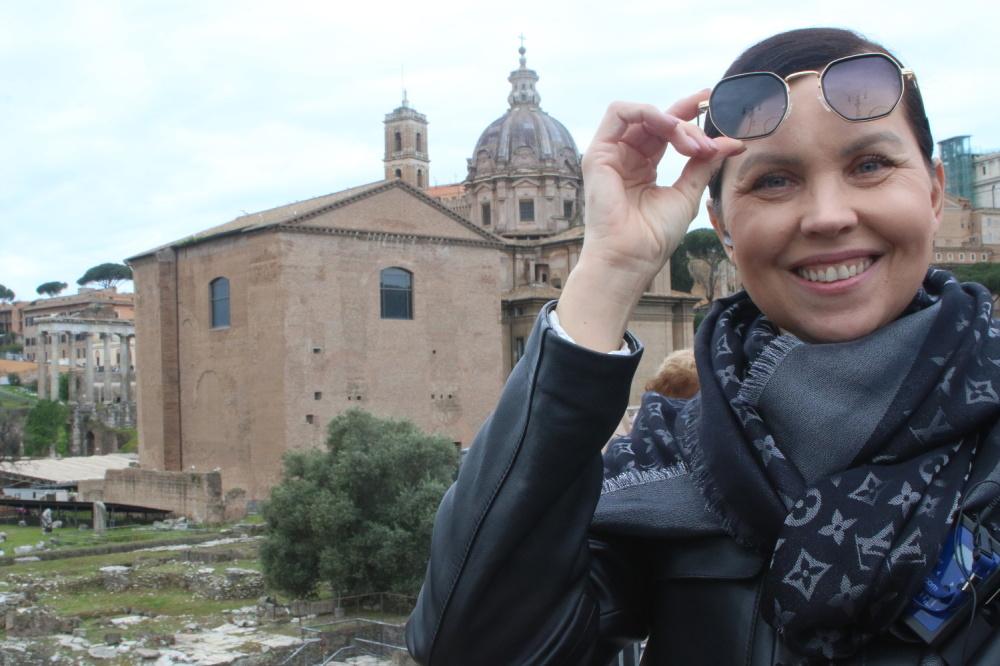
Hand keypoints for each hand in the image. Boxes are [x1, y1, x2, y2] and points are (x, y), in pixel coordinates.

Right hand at [581, 91, 743, 278]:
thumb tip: (731, 141)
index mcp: (642, 167)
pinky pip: (620, 113)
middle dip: (688, 123)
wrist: (631, 258)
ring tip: (692, 145)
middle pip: (657, 120)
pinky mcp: (598, 153)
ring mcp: (610, 154)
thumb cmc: (654, 236)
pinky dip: (649, 113)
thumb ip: (704, 164)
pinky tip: (670, 128)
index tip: (711, 102)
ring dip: (672, 121)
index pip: (664, 130)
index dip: (687, 113)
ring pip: (643, 114)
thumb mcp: (687, 193)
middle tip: (708, 144)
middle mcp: (625, 157)